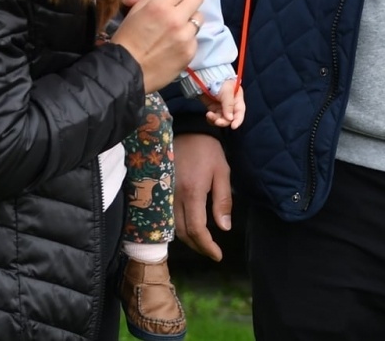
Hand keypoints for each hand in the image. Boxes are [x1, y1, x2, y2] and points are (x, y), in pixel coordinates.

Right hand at [109, 0, 199, 91]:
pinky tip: (174, 43)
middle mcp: (176, 19)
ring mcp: (185, 37)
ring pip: (199, 17)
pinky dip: (187, 38)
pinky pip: (195, 37)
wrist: (127, 71)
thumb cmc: (128, 37)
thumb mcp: (138, 8)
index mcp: (160, 5)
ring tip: (175, 26)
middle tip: (179, 6)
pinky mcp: (190, 52)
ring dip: (190, 18)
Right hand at [173, 133, 232, 260]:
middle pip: (182, 232)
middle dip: (198, 246)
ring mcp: (164, 193)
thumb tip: (224, 228)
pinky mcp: (160, 189)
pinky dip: (177, 227)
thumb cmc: (207, 149)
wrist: (186, 129)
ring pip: (171, 226)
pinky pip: (165, 216)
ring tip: (202, 242)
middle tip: (211, 251)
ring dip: (187, 239)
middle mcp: (174, 196)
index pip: (196, 229)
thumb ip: (223, 201)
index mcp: (192, 192)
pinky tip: (188, 228)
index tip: (218, 255)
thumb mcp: (222, 172)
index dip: (207, 246)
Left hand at [202, 76, 244, 128]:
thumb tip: (230, 119)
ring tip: (209, 115)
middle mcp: (230, 106)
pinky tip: (208, 115)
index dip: (238, 120)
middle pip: (230, 119)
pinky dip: (211, 119)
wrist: (207, 77)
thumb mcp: (227, 91)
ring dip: (216, 120)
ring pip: (221, 120)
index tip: (233, 126)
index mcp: (237, 100)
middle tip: (217, 121)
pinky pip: (213, 118)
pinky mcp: (213, 109)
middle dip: (224, 121)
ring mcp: (221, 108)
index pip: (240, 112)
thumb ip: (228, 105)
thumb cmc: (220, 81)